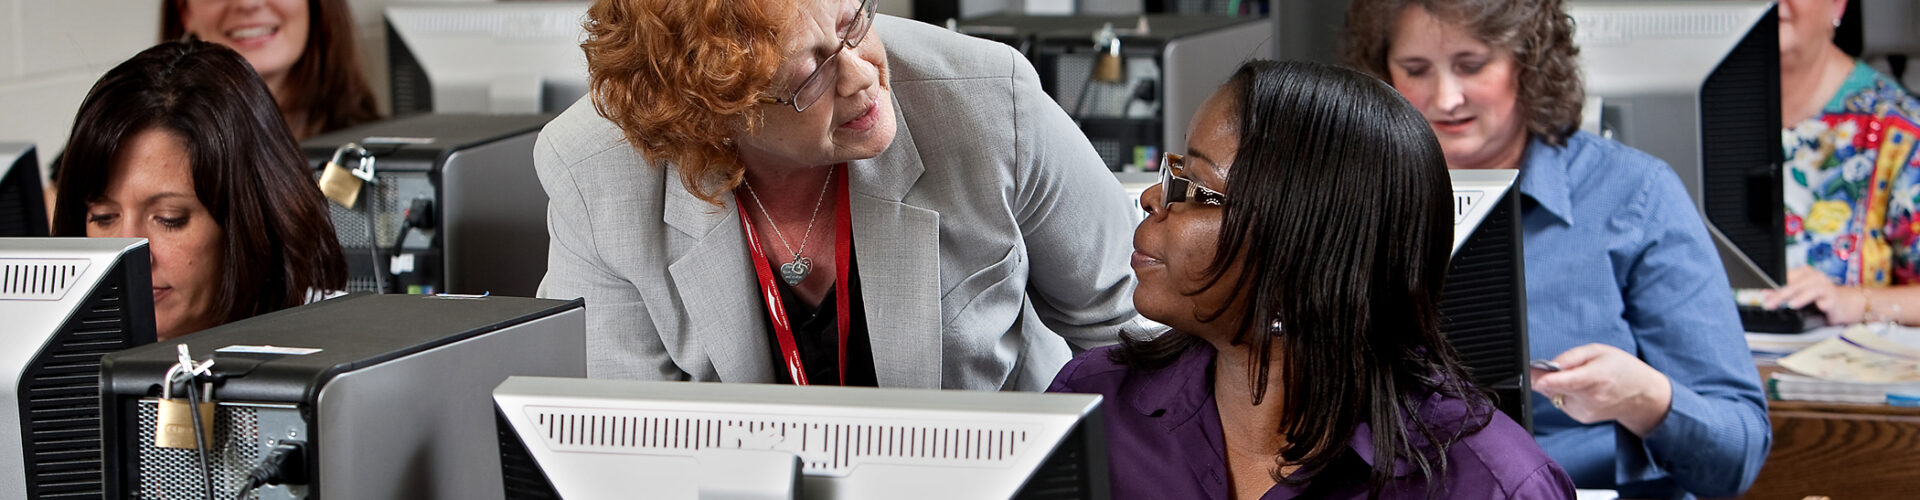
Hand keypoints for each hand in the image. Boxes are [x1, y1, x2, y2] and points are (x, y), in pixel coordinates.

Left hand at [1530, 344, 1672, 436]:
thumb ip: (1570, 357)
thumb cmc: (1621, 368)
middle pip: (1554, 388)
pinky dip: (1564, 394)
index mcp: (1597, 378)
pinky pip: (1561, 402)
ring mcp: (1585, 411)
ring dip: (1557, 385)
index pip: (1568, 382)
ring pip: (1554, 395)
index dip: (1548, 380)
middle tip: (1552, 367)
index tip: (1535, 379)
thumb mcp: (1598, 351)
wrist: (1642, 395)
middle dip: (1544, 377)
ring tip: (1579, 378)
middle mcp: (1590, 398)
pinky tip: (1581, 389)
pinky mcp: (1581, 417)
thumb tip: (1548, 365)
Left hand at [1761, 267, 1866, 323]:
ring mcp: (1825, 285)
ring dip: (1800, 297)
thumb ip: (1784, 295)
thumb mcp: (1799, 296)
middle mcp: (1813, 277)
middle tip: (1769, 303)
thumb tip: (1766, 295)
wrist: (1846, 305)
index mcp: (1803, 273)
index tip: (1762, 296)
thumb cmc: (1820, 299)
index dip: (1772, 287)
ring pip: (1811, 288)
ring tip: (1791, 304)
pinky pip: (1827, 298)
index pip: (1784, 277)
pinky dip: (1821, 302)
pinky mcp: (1834, 297)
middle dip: (1780, 294)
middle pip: (1794, 283)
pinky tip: (1818, 306)